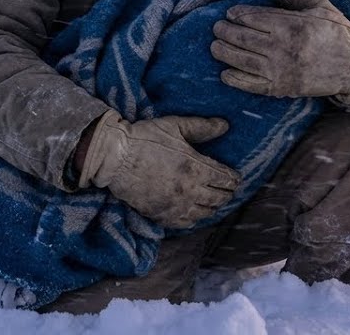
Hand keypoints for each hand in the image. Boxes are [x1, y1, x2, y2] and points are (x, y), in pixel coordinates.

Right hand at [79, 110, 239, 229]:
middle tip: (228, 191)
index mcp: (195, 167)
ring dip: (213, 207)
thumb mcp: (174, 126)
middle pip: (219, 198)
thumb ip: (201, 127)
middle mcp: (190, 190)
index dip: (233, 179)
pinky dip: (194, 219)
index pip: (225, 178)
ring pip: (205, 213)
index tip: (236, 179)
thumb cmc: (144, 139)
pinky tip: (195, 214)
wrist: (114, 157)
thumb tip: (225, 126)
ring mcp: (176, 205)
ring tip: (214, 202)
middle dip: (227, 194)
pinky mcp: (162, 215)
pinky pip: (186, 223)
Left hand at [211, 0, 349, 98]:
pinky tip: (225, 73)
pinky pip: (252, 85)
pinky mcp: (282, 88)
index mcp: (293, 25)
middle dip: (225, 32)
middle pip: (243, 38)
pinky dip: (236, 79)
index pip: (254, 18)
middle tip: (217, 28)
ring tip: (215, 47)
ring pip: (243, 60)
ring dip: (224, 53)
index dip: (237, 15)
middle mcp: (284, 48)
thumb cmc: (336, 31)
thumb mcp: (319, 5)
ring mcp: (281, 70)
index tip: (230, 13)